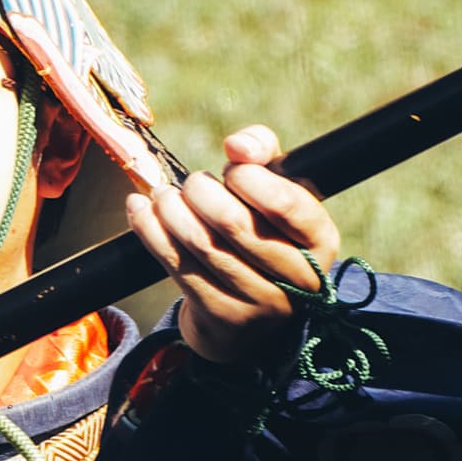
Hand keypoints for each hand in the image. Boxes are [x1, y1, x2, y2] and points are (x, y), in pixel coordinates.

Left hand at [123, 125, 342, 367]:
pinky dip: (150, 230)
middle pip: (235, 223)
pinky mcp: (222, 315)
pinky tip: (140, 209)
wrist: (251, 310)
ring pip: (201, 244)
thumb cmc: (264, 231)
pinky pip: (177, 265)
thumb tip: (237, 145)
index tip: (230, 169)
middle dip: (201, 192)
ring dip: (171, 209)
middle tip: (192, 184)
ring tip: (163, 195)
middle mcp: (298, 278)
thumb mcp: (277, 190)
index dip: (248, 178)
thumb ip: (263, 153)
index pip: (285, 204)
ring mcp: (260, 303)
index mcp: (321, 240)